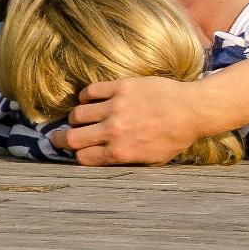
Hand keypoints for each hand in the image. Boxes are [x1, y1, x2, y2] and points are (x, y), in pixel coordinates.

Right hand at [60, 76, 202, 165]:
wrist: (192, 110)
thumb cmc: (174, 138)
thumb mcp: (151, 161)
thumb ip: (125, 161)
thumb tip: (101, 161)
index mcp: (120, 153)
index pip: (82, 158)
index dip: (76, 156)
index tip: (73, 152)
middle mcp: (114, 131)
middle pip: (72, 138)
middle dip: (61, 140)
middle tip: (57, 138)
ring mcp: (116, 107)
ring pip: (77, 114)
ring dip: (75, 118)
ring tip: (79, 117)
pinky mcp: (121, 87)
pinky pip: (90, 91)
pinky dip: (85, 96)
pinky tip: (89, 99)